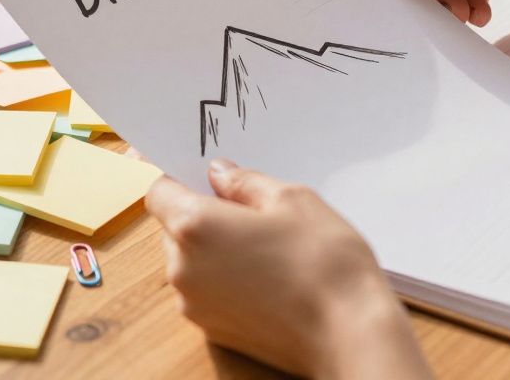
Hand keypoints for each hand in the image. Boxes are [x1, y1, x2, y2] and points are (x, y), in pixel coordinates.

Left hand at [145, 160, 430, 378]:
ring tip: (266, 248)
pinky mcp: (213, 331)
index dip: (180, 179)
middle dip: (203, 215)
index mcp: (194, 227)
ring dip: (214, 250)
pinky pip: (207, 292)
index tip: (205, 177)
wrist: (349, 334)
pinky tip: (267, 278)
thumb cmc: (324, 262)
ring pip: (190, 262)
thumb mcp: (291, 199)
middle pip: (173, 229)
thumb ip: (244, 182)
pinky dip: (225, 280)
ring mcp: (195, 305)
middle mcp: (182, 269)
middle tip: (251, 212)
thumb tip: (219, 174)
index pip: (160, 192)